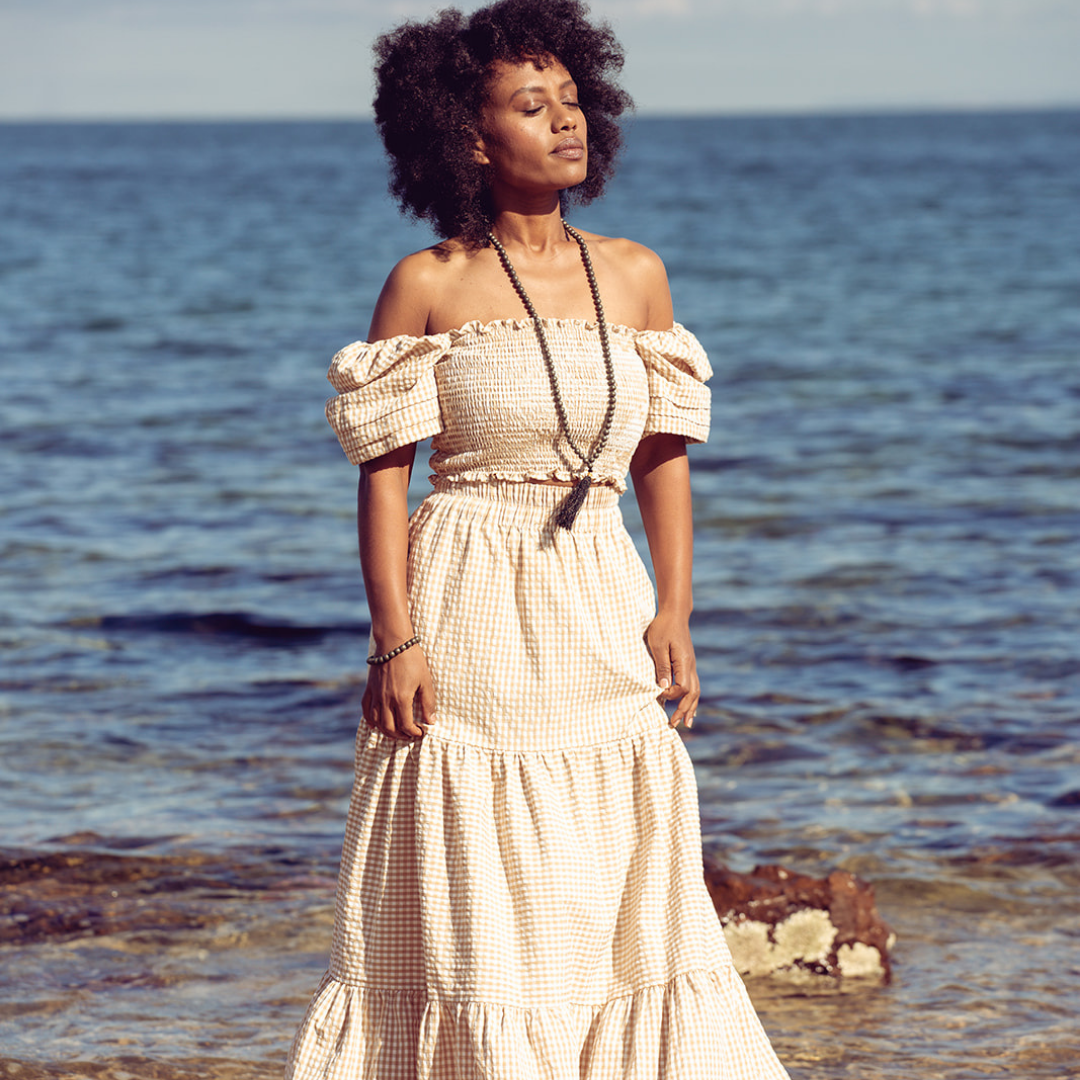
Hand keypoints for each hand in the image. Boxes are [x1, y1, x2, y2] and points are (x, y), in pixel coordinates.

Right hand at [362, 645, 436, 739]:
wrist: (394, 643)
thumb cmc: (412, 660)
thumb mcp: (426, 680)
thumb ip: (428, 702)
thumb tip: (431, 721)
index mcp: (401, 699)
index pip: (405, 725)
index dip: (414, 732)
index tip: (421, 732)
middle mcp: (386, 700)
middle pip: (390, 728)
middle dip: (401, 735)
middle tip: (410, 734)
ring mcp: (376, 695)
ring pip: (376, 722)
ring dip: (386, 731)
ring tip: (396, 731)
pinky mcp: (369, 688)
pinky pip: (366, 709)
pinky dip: (370, 720)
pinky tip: (376, 724)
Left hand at [645, 611, 699, 728]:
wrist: (674, 614)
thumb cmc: (663, 627)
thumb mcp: (657, 645)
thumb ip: (661, 666)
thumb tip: (662, 688)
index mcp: (684, 662)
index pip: (682, 687)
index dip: (670, 695)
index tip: (657, 695)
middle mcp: (691, 666)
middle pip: (692, 694)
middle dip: (683, 710)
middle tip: (673, 725)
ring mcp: (691, 665)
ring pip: (696, 691)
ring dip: (690, 708)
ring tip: (686, 723)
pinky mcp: (688, 663)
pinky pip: (693, 685)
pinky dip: (691, 698)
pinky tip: (687, 706)